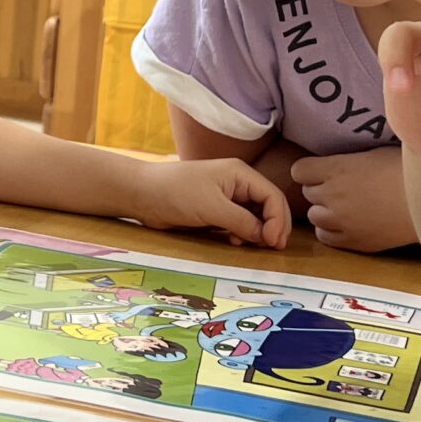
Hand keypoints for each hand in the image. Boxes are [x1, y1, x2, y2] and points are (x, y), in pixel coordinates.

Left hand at [128, 156, 288, 247]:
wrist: (143, 195)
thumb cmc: (176, 193)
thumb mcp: (213, 208)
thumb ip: (242, 222)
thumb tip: (265, 237)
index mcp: (240, 174)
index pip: (272, 196)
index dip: (278, 220)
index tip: (272, 242)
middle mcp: (237, 183)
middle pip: (267, 205)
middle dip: (272, 226)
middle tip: (272, 248)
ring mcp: (227, 196)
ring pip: (254, 216)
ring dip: (257, 231)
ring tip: (249, 244)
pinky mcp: (215, 209)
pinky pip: (239, 222)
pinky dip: (242, 233)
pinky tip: (235, 241)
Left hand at [289, 147, 417, 252]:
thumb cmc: (408, 171)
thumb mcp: (373, 153)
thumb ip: (348, 160)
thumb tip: (339, 162)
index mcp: (336, 168)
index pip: (299, 170)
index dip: (310, 171)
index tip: (322, 171)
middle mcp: (332, 195)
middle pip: (307, 193)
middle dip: (320, 190)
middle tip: (342, 189)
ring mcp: (340, 220)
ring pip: (314, 216)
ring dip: (325, 211)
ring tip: (346, 208)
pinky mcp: (352, 241)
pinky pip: (325, 237)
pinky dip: (332, 231)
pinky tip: (349, 224)